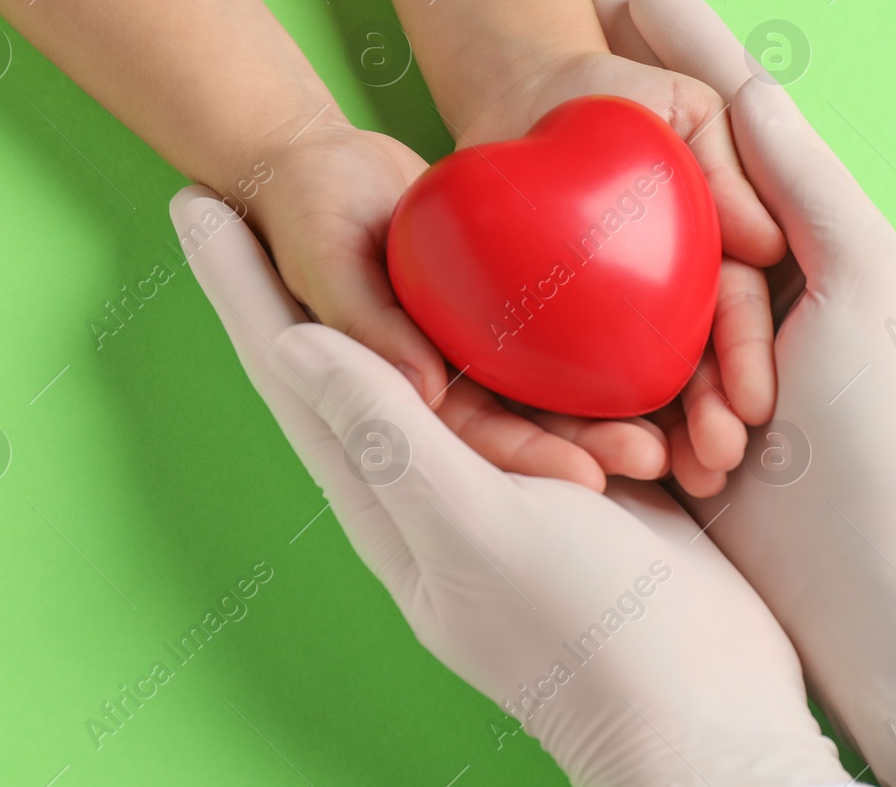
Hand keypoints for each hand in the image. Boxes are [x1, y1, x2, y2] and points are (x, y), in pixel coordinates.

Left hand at [169, 186, 848, 786]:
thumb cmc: (583, 632)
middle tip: (269, 187)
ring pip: (450, 357)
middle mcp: (435, 478)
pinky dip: (517, 323)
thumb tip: (289, 343)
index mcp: (387, 493)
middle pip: (355, 349)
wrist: (702, 708)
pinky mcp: (581, 470)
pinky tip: (507, 272)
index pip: (292, 369)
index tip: (194, 200)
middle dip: (307, 271)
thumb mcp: (475, 528)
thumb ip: (386, 436)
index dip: (241, 285)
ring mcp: (508, 475)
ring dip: (410, 286)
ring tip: (374, 208)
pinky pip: (533, 380)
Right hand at [225, 112, 668, 490]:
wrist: (317, 163)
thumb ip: (368, 324)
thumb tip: (425, 387)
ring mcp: (480, 348)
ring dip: (617, 412)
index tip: (589, 478)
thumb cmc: (306, 209)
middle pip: (528, 426)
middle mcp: (449, 382)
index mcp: (401, 392)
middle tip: (658, 455)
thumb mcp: (327, 262)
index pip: (474, 441)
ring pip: (558, 389)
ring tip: (690, 429)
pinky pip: (568, 333)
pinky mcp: (507, 308)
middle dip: (591, 447)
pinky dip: (616, 346)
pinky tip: (678, 356)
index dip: (531, 462)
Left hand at [455, 0, 788, 496]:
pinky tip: (603, 468)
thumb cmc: (615, 94)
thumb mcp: (683, 111)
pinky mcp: (551, 341)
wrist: (524, 96)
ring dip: (665, 438)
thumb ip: (724, 169)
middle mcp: (673, 300)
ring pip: (639, 392)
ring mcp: (615, 326)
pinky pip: (564, 389)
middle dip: (712, 418)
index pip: (733, 311)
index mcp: (715, 255)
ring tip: (683, 479)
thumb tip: (766, 241)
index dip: (745, 357)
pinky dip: (584, 426)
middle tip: (717, 459)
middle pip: (694, 366)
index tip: (752, 404)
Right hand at [616, 0, 895, 786]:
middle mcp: (751, 288)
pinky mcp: (657, 412)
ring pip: (626, 251)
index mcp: (806, 246)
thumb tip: (750, 84)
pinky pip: (597, 339)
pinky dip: (568, 299)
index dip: (686, 52)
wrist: (872, 590)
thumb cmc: (889, 435)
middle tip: (574, 15)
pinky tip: (516, 233)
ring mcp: (697, 351)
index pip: (732, 126)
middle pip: (671, 173)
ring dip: (597, 180)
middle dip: (631, 90)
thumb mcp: (865, 287)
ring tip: (551, 86)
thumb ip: (806, 186)